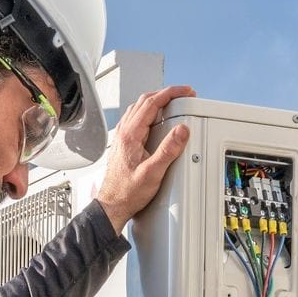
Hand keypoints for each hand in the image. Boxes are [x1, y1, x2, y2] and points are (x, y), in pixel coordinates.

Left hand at [94, 84, 197, 229]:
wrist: (112, 205)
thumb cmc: (127, 193)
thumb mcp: (152, 173)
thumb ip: (168, 150)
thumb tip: (181, 131)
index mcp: (130, 135)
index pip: (151, 103)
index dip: (170, 93)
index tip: (185, 91)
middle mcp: (123, 133)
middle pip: (144, 101)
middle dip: (165, 94)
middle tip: (182, 95)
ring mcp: (122, 137)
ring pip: (138, 108)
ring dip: (156, 101)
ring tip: (172, 103)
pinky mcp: (123, 144)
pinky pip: (135, 119)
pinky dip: (148, 112)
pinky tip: (156, 119)